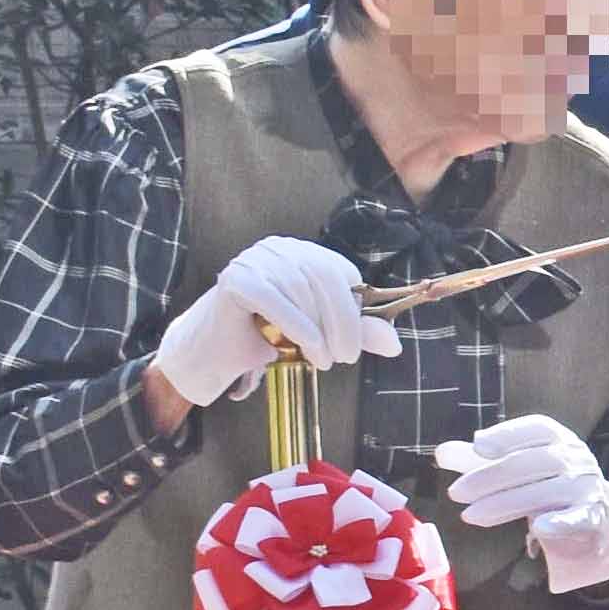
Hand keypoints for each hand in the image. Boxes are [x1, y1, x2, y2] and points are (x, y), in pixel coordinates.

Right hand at [149, 234, 395, 415]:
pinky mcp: (236, 278)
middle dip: (345, 322)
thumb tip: (394, 344)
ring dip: (322, 332)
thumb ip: (355, 333)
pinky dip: (300, 329)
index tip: (356, 343)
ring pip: (304, 291)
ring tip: (323, 360)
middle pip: (327, 278)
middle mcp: (277, 248)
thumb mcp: (320, 335)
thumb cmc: (266, 339)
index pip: (340, 273)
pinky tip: (310, 352)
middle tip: (347, 357)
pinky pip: (278, 302)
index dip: (354, 309)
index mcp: (300, 253)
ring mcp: (254, 259)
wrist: (213, 355)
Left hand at [435, 413, 608, 592]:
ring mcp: (587, 487)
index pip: (537, 429)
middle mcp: (577, 459)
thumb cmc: (544, 484)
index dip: (508, 435)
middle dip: (491, 477)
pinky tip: (538, 528)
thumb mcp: (512, 467)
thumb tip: (440, 453)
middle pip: (534, 462)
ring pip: (548, 492)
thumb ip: (478, 460)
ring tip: (470, 515)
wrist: (593, 517)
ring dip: (506, 503)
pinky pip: (579, 519)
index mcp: (559, 439)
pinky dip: (560, 522)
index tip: (478, 446)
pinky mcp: (593, 517)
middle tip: (456, 492)